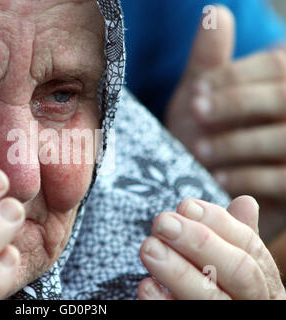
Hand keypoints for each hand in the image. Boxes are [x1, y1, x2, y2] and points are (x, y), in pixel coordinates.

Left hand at [138, 196, 285, 299]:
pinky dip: (164, 302)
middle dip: (198, 242)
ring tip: (147, 247)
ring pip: (210, 298)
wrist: (207, 313)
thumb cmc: (223, 290)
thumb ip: (235, 238)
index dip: (218, 223)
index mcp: (265, 283)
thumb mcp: (235, 266)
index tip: (185, 205)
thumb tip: (246, 201)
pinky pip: (185, 319)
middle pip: (237, 272)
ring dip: (177, 271)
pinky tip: (146, 285)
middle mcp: (253, 303)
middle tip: (162, 222)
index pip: (250, 248)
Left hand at [166, 6, 285, 202]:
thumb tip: (215, 12)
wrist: (194, 180)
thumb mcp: (198, 94)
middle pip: (284, 97)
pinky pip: (283, 180)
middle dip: (236, 103)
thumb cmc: (197, 131)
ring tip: (199, 150)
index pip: (276, 66)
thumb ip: (208, 58)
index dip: (235, 75)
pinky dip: (249, 178)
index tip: (196, 89)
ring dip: (238, 143)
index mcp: (282, 84)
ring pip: (284, 139)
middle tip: (196, 113)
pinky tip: (217, 179)